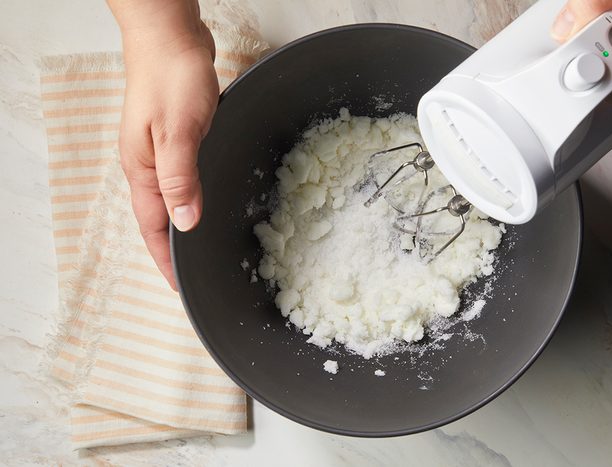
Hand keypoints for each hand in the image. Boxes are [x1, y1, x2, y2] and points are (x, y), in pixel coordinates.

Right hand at [109, 0, 218, 288]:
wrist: (171, 36)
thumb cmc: (170, 78)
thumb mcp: (176, 132)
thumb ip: (180, 178)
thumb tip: (185, 223)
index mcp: (143, 170)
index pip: (153, 228)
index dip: (166, 260)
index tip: (181, 287)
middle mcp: (149, 166)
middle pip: (161, 219)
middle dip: (175, 250)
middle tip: (198, 275)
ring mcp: (162, 152)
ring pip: (174, 200)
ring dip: (186, 225)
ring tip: (205, 248)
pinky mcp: (178, 138)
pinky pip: (186, 178)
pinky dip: (195, 197)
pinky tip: (209, 200)